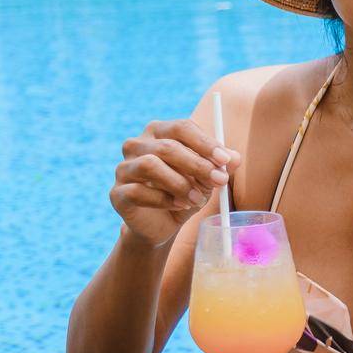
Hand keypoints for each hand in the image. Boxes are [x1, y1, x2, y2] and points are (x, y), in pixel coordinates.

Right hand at [110, 119, 241, 246]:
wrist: (162, 225)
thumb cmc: (185, 192)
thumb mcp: (207, 179)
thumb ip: (220, 166)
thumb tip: (235, 157)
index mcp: (158, 132)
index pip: (181, 127)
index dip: (205, 143)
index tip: (225, 160)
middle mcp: (136, 145)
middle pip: (167, 146)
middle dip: (198, 165)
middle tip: (218, 181)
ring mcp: (123, 168)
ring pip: (150, 165)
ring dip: (180, 183)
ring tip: (196, 199)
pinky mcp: (117, 193)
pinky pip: (139, 191)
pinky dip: (164, 200)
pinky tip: (178, 206)